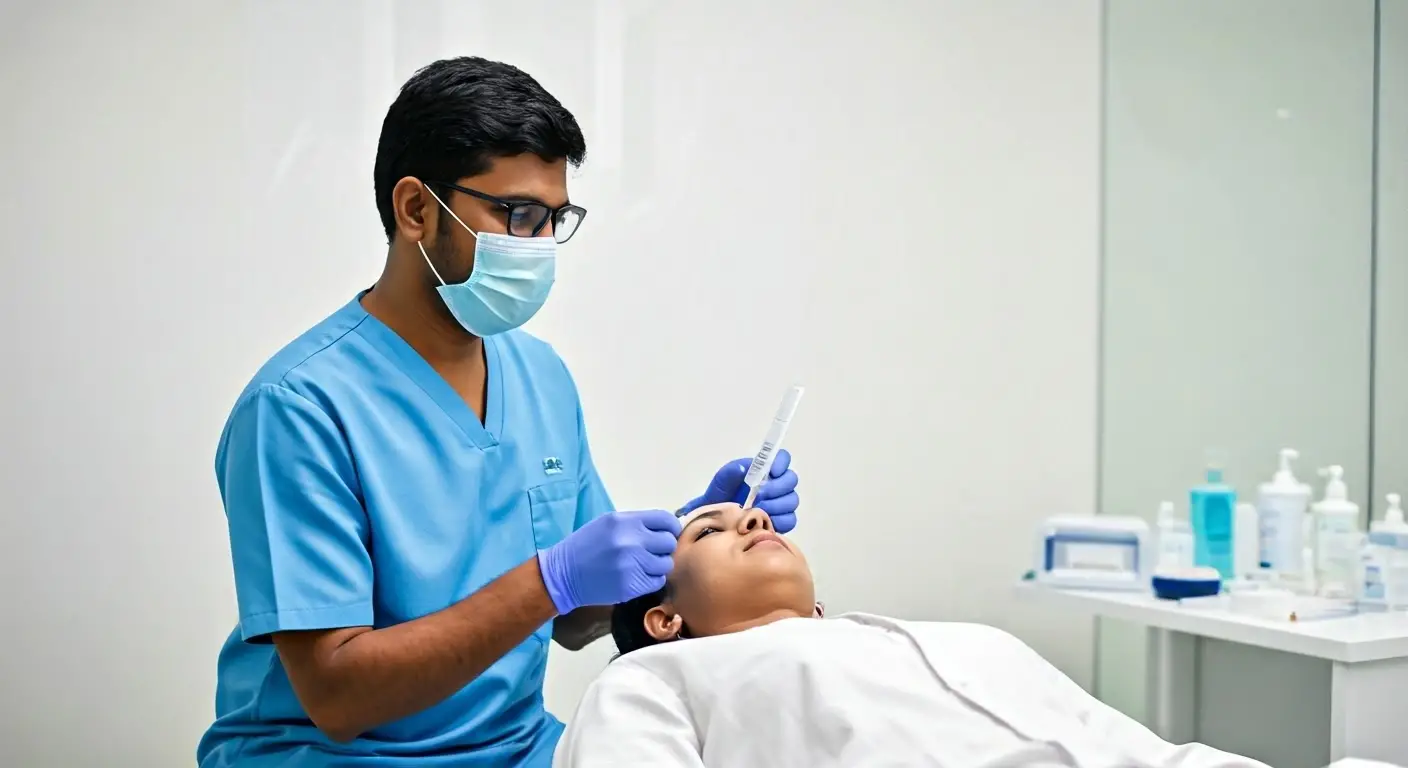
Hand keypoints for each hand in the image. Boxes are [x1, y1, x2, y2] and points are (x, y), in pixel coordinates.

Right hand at [536, 509, 681, 614]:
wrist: (564, 574)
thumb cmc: (586, 545)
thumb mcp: (608, 523)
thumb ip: (636, 524)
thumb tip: (665, 529)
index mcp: (626, 522)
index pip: (666, 520)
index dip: (670, 528)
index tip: (666, 534)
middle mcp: (631, 541)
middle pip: (669, 543)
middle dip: (663, 548)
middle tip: (652, 552)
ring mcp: (632, 565)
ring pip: (666, 564)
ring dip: (658, 565)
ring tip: (642, 566)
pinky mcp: (631, 586)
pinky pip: (657, 581)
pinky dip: (650, 580)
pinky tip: (637, 576)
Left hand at [683, 449, 799, 532]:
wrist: (717, 520)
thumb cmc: (721, 496)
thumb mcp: (722, 481)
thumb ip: (732, 472)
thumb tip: (744, 468)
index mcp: (765, 470)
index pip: (782, 458)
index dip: (781, 463)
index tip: (771, 472)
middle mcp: (777, 485)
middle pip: (791, 480)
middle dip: (776, 487)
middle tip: (759, 495)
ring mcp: (781, 504)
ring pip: (791, 501)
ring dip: (776, 505)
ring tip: (757, 509)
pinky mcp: (781, 522)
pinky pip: (789, 520)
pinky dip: (778, 521)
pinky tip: (764, 522)